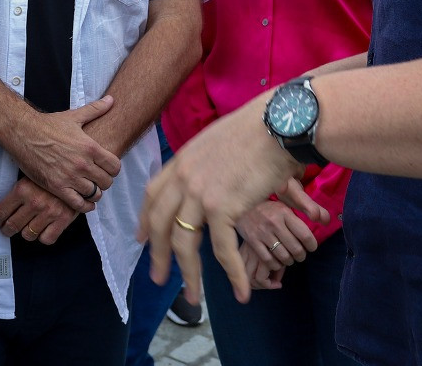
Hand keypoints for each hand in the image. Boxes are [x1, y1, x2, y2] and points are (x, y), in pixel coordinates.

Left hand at [0, 177, 85, 244]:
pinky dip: (43, 236)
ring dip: (25, 232)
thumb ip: (18, 189)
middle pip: (12, 226)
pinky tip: (42, 229)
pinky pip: (47, 239)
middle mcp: (34, 202)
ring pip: (28, 235)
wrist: (78, 169)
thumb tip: (2, 206)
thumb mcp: (31, 174)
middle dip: (7, 229)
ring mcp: (49, 212)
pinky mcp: (63, 219)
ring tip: (26, 228)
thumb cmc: (51, 171)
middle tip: (6, 229)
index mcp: (22, 189)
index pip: (2, 211)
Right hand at [1, 96, 121, 212]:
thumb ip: (96, 109)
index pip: (115, 166)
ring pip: (94, 194)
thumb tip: (112, 99)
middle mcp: (82, 164)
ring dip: (94, 193)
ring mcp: (70, 177)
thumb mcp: (74, 116)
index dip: (113, 169)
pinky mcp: (57, 187)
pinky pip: (78, 204)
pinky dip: (85, 206)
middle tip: (98, 179)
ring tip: (90, 189)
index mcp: (90, 147)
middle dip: (104, 181)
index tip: (107, 168)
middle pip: (106, 182)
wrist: (23, 133)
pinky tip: (85, 202)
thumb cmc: (48, 124)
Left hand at [137, 93, 328, 306]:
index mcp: (182, 159)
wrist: (279, 124)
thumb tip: (209, 179)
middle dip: (158, 255)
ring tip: (192, 297)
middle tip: (158, 278)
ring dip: (188, 275)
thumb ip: (205, 163)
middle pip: (160, 223)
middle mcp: (184, 177)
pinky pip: (223, 250)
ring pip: (184, 243)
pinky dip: (233, 275)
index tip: (142, 240)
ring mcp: (200, 193)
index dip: (145, 220)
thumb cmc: (259, 129)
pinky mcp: (223, 207)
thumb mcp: (217, 142)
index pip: (152, 194)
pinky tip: (241, 292)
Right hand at [234, 201, 316, 270]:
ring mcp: (262, 233)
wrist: (238, 202)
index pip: (305, 235)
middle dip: (301, 255)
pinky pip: (269, 260)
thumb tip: (326, 219)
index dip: (312, 245)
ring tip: (290, 258)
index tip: (311, 247)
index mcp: (284, 212)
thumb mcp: (286, 199)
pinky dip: (276, 264)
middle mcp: (273, 222)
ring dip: (289, 261)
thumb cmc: (267, 203)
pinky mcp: (252, 241)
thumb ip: (307, 207)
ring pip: (283, 256)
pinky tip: (277, 260)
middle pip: (295, 249)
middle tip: (301, 254)